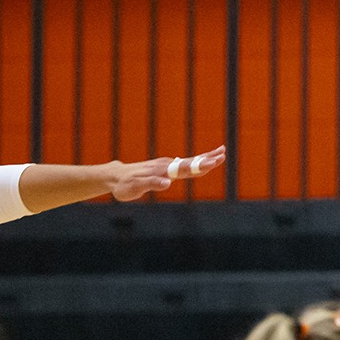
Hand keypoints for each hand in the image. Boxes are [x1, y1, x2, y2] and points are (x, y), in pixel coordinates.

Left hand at [107, 146, 227, 200]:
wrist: (116, 176)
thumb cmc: (125, 185)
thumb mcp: (135, 187)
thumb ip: (152, 184)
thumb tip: (168, 183)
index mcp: (162, 170)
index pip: (184, 168)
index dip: (198, 166)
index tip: (211, 163)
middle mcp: (166, 165)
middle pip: (191, 162)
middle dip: (207, 159)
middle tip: (223, 154)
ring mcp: (167, 165)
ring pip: (190, 161)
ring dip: (206, 157)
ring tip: (222, 152)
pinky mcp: (167, 167)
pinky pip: (185, 163)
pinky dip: (198, 161)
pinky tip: (206, 159)